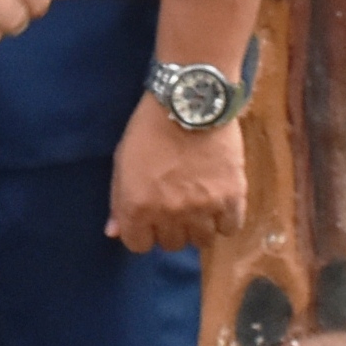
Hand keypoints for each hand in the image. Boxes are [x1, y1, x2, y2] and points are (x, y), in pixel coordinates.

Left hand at [110, 95, 247, 250]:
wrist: (189, 101)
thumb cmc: (149, 129)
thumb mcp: (122, 162)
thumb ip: (118, 201)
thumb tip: (114, 233)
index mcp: (137, 207)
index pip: (138, 245)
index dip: (143, 231)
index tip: (150, 217)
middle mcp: (168, 214)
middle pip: (171, 244)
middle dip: (171, 227)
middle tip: (176, 204)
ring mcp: (202, 209)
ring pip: (201, 241)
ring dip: (198, 227)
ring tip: (199, 205)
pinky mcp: (231, 198)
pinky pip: (230, 228)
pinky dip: (225, 220)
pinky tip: (220, 204)